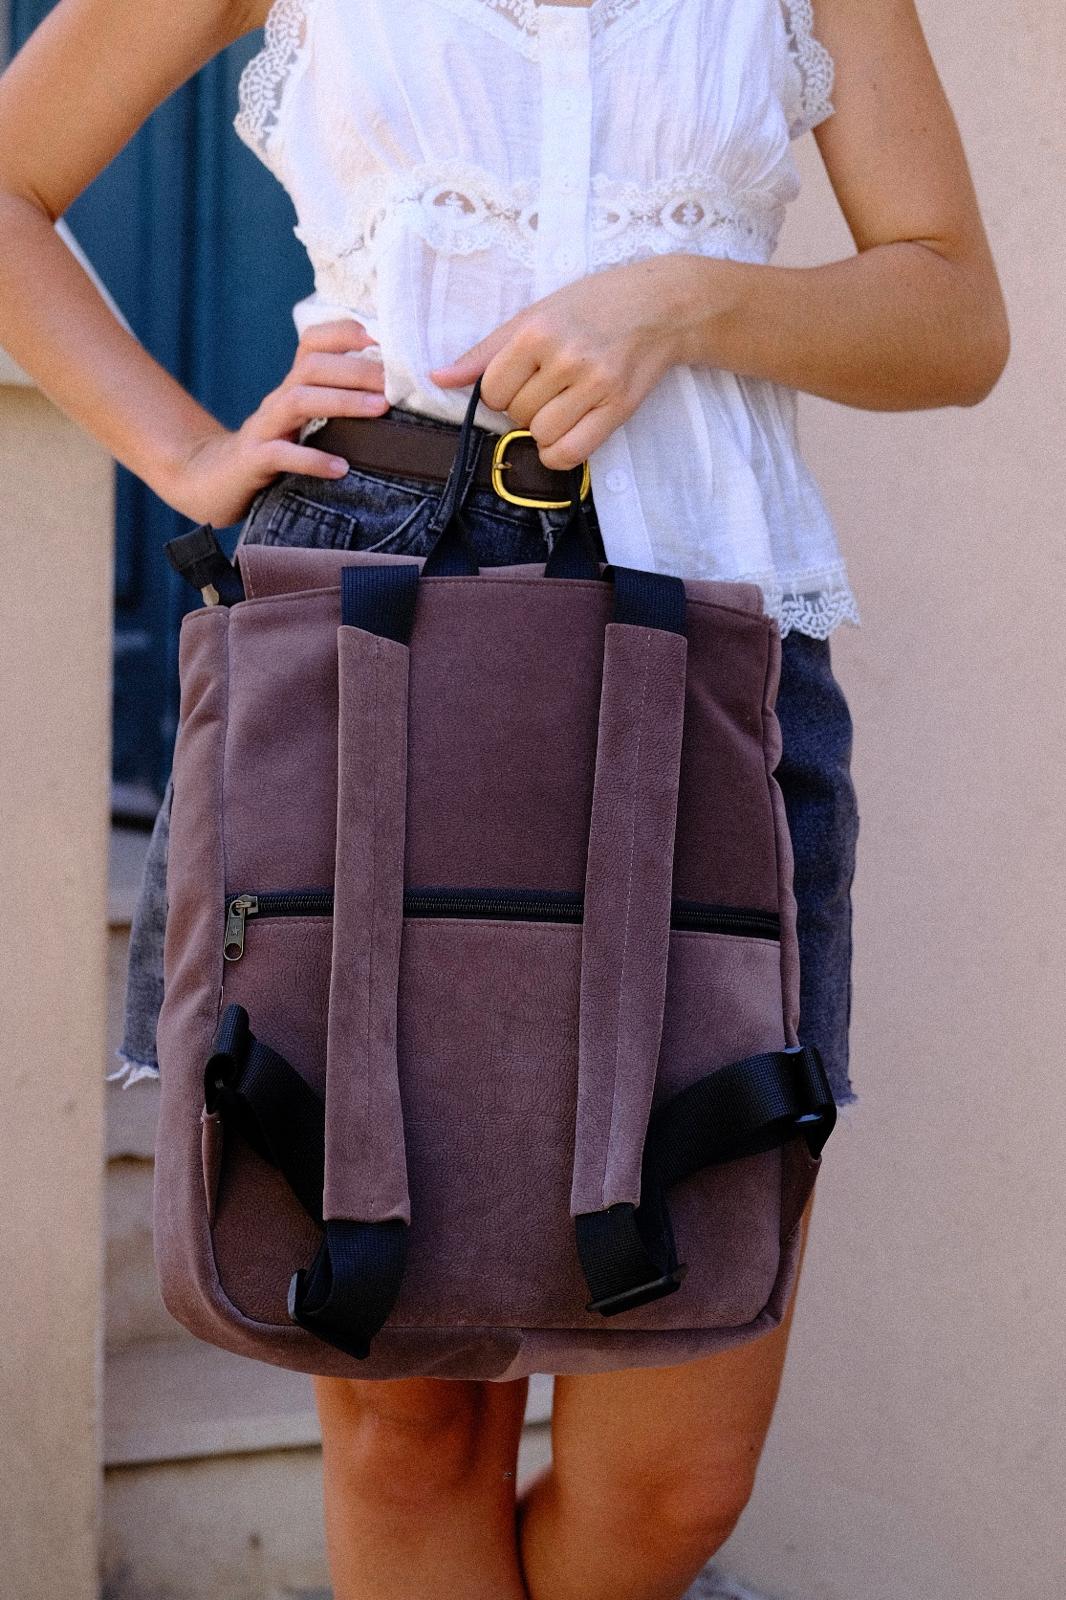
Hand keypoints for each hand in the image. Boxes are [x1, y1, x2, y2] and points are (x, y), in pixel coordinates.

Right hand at [164, 318, 389, 525]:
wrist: (218, 478)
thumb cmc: (275, 448)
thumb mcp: (303, 421)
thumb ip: (335, 403)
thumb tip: (391, 394)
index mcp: (293, 386)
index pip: (313, 343)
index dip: (343, 333)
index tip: (378, 337)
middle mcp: (278, 399)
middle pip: (312, 367)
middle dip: (355, 369)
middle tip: (393, 382)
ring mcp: (264, 427)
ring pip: (299, 401)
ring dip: (342, 401)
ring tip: (378, 409)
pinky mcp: (255, 460)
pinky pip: (282, 455)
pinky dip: (312, 459)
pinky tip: (340, 468)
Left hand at [428, 258, 686, 469]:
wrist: (659, 306)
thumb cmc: (591, 306)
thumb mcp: (535, 314)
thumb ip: (486, 351)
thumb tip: (439, 378)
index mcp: (538, 331)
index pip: (492, 390)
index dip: (498, 393)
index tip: (517, 381)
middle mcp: (566, 358)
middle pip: (517, 414)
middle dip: (524, 408)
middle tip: (547, 387)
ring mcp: (595, 385)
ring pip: (541, 436)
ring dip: (543, 430)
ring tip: (560, 405)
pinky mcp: (619, 408)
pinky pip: (572, 453)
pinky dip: (559, 453)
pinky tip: (564, 435)